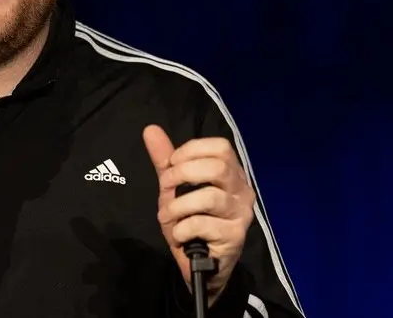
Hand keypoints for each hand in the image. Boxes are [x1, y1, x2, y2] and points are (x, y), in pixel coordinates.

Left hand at [143, 124, 254, 302]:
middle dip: (182, 174)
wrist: (201, 263)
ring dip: (178, 206)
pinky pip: (203, 225)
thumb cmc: (191, 220)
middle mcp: (242, 190)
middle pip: (217, 168)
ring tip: (167, 215)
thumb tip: (150, 129)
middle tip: (165, 188)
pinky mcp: (235, 237)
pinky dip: (182, 229)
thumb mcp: (174, 188)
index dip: (190, 151)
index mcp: (231, 173)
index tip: (171, 164)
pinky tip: (179, 235)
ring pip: (210, 197)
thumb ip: (164, 160)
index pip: (221, 147)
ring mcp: (241, 214)